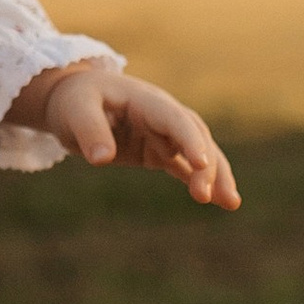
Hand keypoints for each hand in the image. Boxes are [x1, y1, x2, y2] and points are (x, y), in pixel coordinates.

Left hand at [10, 59, 240, 208]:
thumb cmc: (74, 101)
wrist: (72, 100)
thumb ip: (90, 132)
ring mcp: (164, 134)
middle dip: (206, 165)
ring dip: (215, 176)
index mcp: (146, 100)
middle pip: (195, 137)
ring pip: (199, 153)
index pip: (175, 120)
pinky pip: (187, 167)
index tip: (201, 163)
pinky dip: (202, 182)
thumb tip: (102, 159)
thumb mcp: (75, 112)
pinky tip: (220, 202)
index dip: (190, 140)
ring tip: (231, 203)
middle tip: (206, 196)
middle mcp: (163, 115)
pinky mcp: (159, 151)